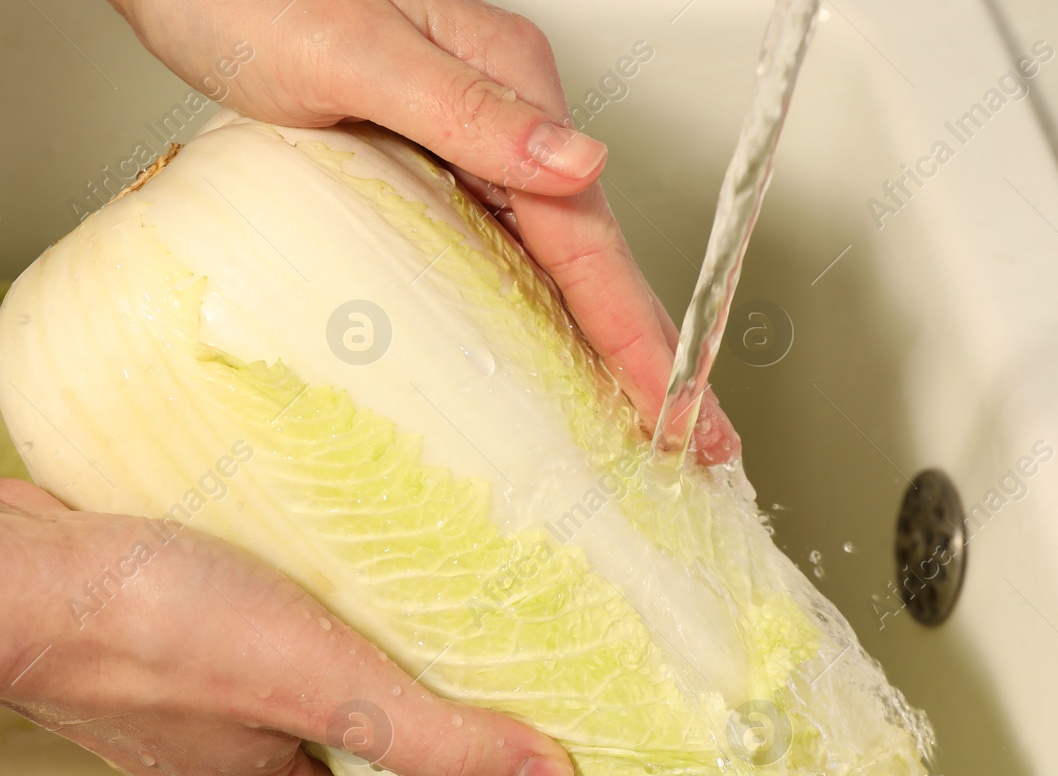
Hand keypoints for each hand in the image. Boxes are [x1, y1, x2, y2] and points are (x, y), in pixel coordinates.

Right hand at [0, 430, 572, 775]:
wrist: (18, 575)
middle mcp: (235, 766)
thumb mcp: (328, 689)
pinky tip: (332, 573)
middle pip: (354, 760)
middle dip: (422, 729)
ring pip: (303, 700)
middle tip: (497, 677)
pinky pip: (258, 646)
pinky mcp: (166, 642)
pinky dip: (305, 623)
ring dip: (361, 669)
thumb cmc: (164, 636)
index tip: (529, 766)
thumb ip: (435, 738)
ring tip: (429, 617)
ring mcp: (194, 705)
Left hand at [110, 0, 739, 463]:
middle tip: (700, 438)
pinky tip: (560, 354)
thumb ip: (470, 111)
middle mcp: (505, 113)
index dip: (634, 330)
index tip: (674, 405)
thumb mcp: (358, 55)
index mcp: (509, 81)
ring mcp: (474, 138)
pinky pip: (512, 251)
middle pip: (595, 252)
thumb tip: (581, 165)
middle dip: (649, 351)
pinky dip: (549, 311)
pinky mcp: (436, 160)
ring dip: (610, 339)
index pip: (587, 233)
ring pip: (562, 258)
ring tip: (652, 415)